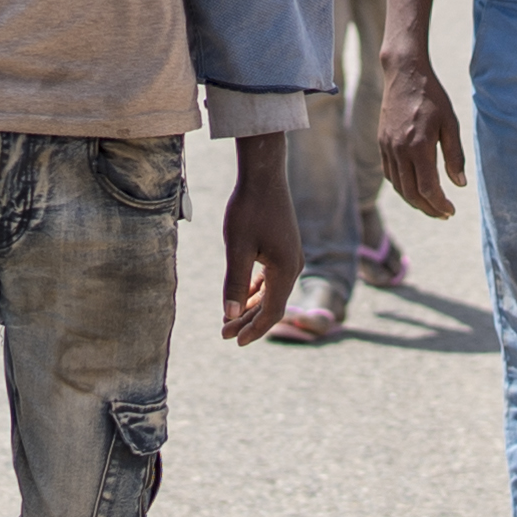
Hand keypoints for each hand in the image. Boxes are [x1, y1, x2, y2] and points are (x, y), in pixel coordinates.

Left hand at [218, 134, 301, 344]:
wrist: (263, 175)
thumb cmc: (248, 209)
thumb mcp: (237, 247)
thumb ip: (234, 283)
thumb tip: (230, 315)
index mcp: (284, 270)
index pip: (271, 312)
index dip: (253, 330)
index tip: (233, 341)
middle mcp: (292, 266)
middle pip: (272, 305)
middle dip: (248, 321)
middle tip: (224, 333)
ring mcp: (290, 258)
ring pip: (272, 293)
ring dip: (251, 307)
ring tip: (229, 319)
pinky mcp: (284, 249)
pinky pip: (272, 279)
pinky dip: (257, 291)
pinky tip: (242, 297)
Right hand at [375, 48, 467, 220]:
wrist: (404, 74)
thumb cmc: (432, 96)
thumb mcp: (450, 123)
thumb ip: (455, 155)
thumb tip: (460, 184)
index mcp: (419, 146)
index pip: (428, 188)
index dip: (440, 204)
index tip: (451, 211)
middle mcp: (400, 150)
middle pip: (412, 193)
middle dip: (428, 208)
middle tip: (443, 214)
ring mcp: (388, 147)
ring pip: (399, 186)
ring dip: (414, 201)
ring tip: (430, 206)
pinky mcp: (382, 143)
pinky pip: (390, 173)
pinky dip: (402, 186)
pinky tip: (414, 188)